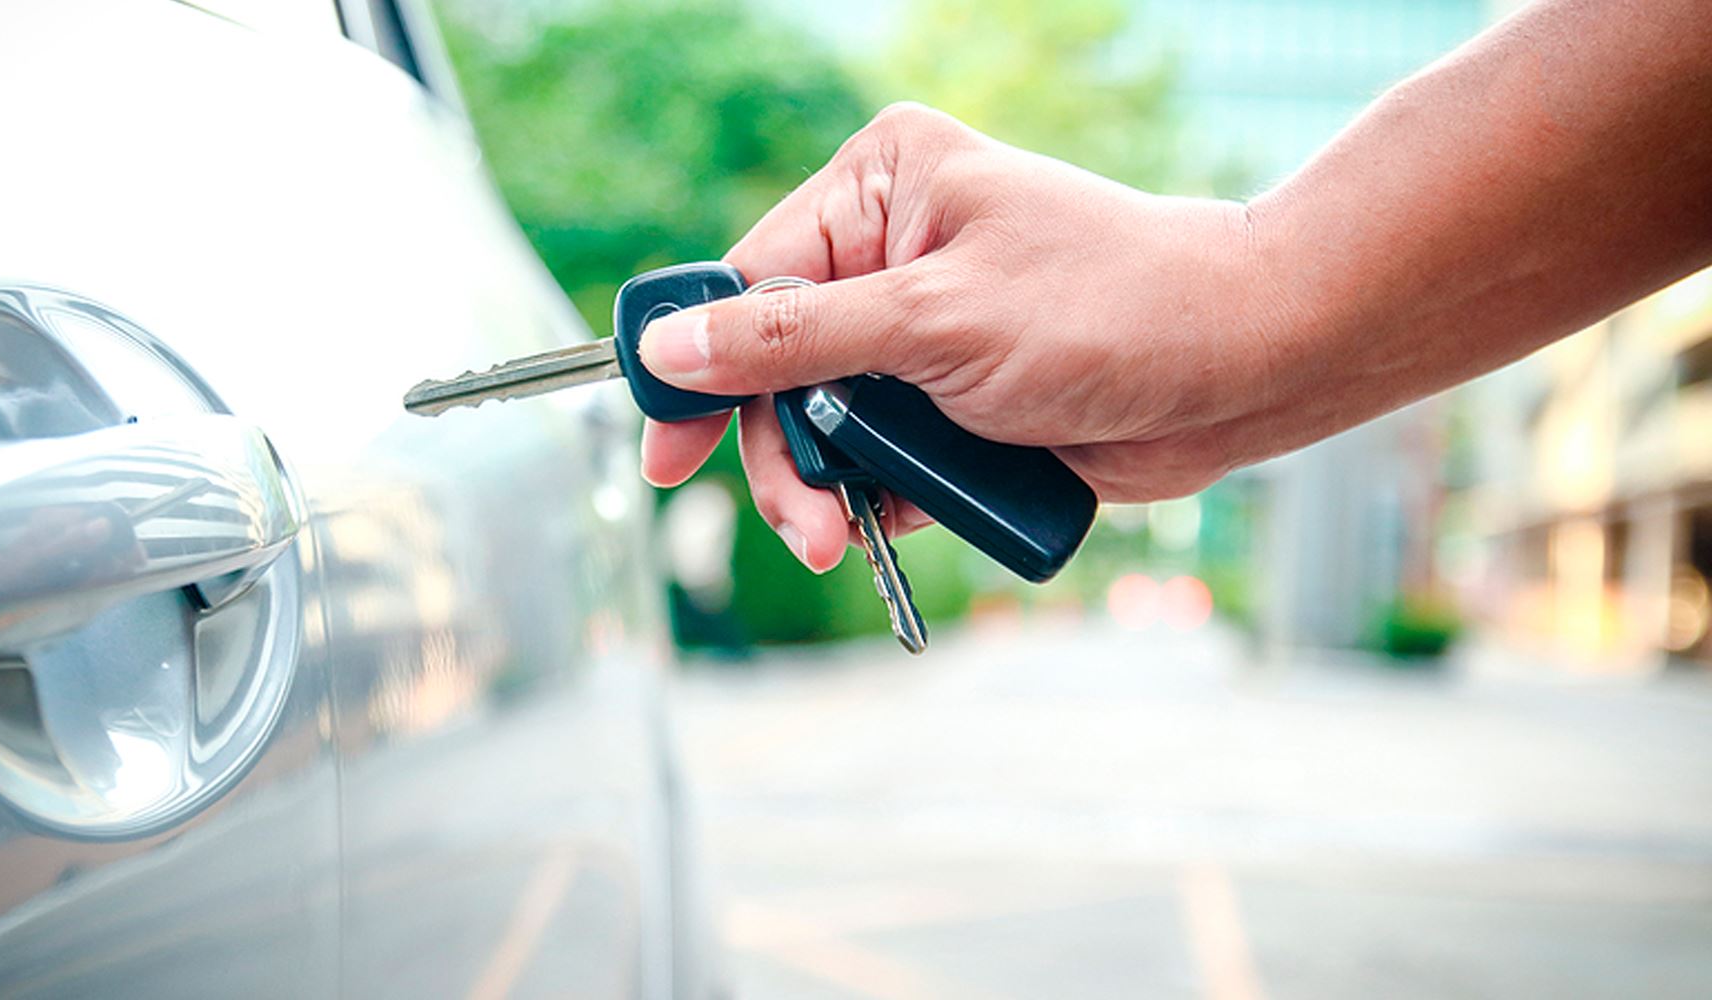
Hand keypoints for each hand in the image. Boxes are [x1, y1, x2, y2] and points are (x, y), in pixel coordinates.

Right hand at [637, 103, 1291, 570]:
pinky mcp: (955, 397)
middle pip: (776, 366)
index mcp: (882, 187)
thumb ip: (792, 339)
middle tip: (805, 524)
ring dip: (831, 488)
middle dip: (784, 454)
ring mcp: (925, 329)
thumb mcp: (933, 320)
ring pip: (824, 424)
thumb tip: (671, 348)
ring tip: (850, 537)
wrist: (1241, 369)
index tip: (668, 451)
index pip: (747, 278)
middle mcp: (894, 250)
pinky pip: (882, 456)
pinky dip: (883, 498)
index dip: (698, 367)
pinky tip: (903, 521)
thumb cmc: (1109, 307)